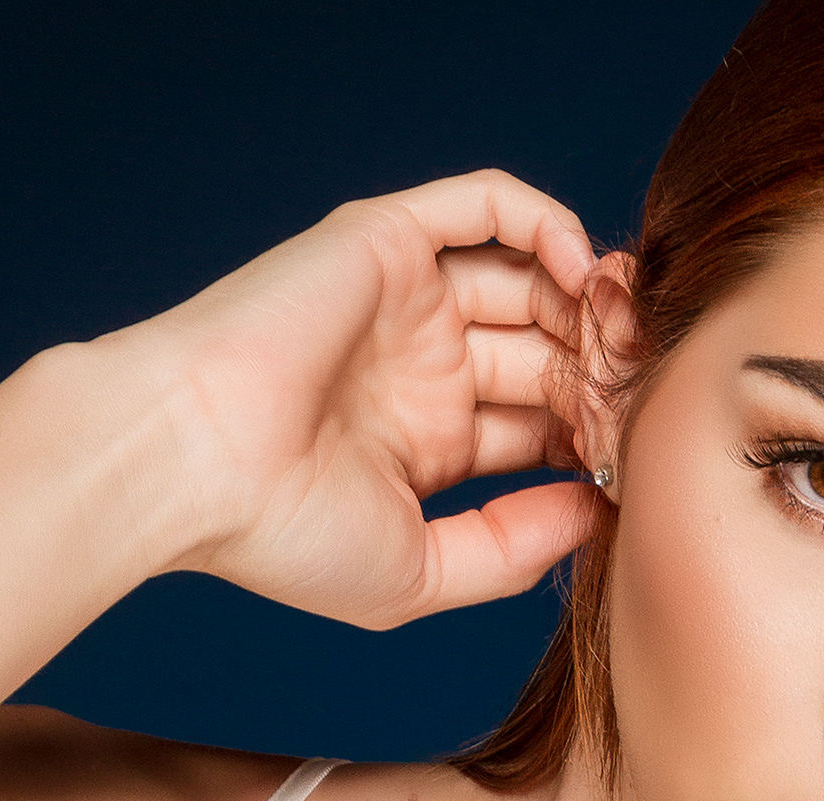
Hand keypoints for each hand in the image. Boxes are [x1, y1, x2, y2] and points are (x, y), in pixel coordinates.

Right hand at [112, 169, 603, 627]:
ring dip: (588, 301)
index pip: (545, 419)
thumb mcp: (420, 572)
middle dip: (603, 368)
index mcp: (431, 440)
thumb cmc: (279, 533)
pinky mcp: (386, 243)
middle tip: (638, 388)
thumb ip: (515, 548)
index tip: (634, 455)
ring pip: (531, 279)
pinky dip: (542, 220)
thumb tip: (598, 515)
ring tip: (619, 332)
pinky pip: (483, 205)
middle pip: (549, 349)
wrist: (186, 465)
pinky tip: (579, 266)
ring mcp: (406, 302)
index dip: (598, 430)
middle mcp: (423, 366)